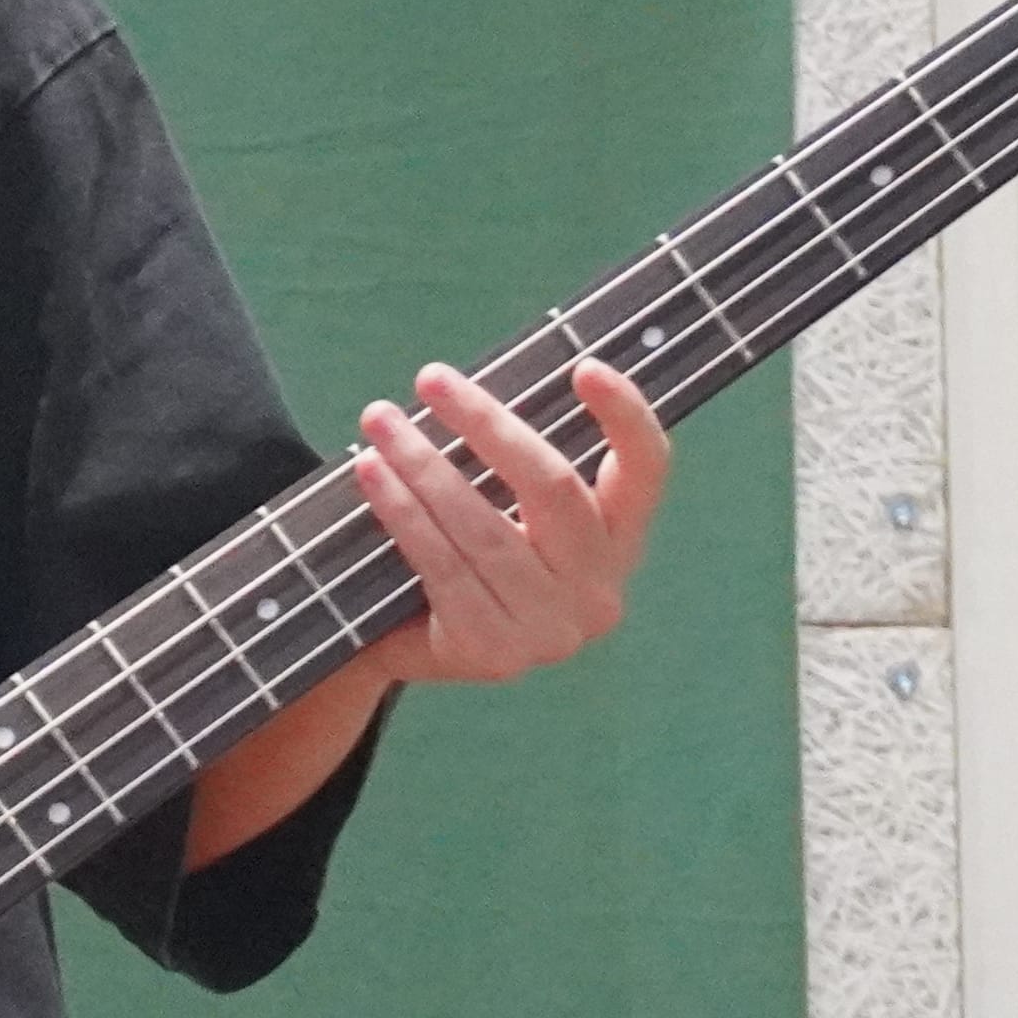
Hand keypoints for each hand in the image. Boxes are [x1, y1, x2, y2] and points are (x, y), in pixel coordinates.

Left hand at [349, 357, 664, 683]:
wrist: (417, 648)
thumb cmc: (471, 553)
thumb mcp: (511, 507)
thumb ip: (515, 458)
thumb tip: (468, 381)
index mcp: (620, 541)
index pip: (646, 470)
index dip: (626, 417)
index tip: (586, 367)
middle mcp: (598, 590)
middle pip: (552, 486)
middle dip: (485, 423)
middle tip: (430, 378)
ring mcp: (550, 629)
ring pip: (485, 526)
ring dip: (424, 464)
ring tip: (380, 420)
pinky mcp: (493, 651)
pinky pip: (441, 563)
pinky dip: (402, 510)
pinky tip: (371, 473)